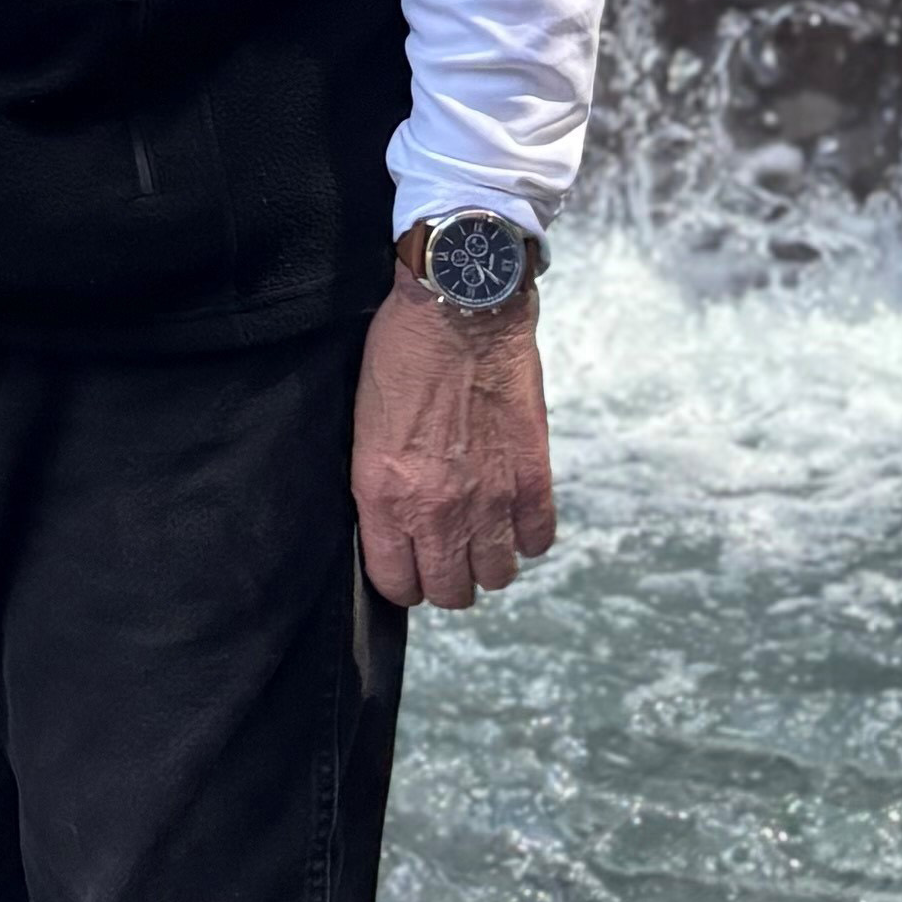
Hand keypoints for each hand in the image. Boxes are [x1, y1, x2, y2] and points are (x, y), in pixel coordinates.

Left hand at [352, 268, 555, 610]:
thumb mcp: (364, 426)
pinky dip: (527, 536)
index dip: (401, 580)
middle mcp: (438, 511)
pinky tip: (513, 515)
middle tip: (445, 555)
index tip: (406, 566)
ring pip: (496, 576)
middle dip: (445, 580)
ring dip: (488, 563)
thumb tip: (393, 522)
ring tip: (481, 537)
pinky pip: (537, 541)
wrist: (459, 310)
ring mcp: (490, 499)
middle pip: (449, 591)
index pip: (396, 583)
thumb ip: (380, 485)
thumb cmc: (401, 354)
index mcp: (385, 497)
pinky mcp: (531, 479)